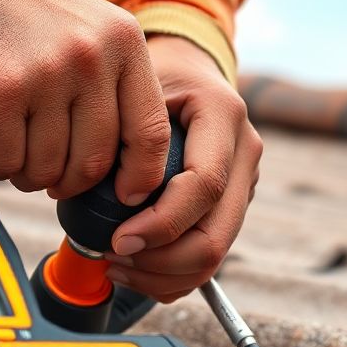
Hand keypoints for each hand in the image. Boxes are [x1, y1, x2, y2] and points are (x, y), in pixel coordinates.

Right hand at [0, 0, 171, 202]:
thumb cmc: (31, 21)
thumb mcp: (94, 35)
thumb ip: (118, 90)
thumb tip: (134, 173)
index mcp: (125, 44)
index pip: (150, 133)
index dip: (140, 177)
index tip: (125, 195)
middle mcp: (90, 57)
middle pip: (94, 161)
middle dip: (72, 182)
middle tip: (55, 177)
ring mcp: (45, 74)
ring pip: (48, 168)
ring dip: (31, 175)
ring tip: (20, 152)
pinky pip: (7, 161)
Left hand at [104, 35, 263, 302]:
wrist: (187, 69)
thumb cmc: (152, 77)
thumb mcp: (133, 86)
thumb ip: (123, 134)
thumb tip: (101, 203)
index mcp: (223, 115)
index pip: (205, 185)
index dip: (162, 222)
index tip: (117, 238)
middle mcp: (245, 152)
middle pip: (217, 235)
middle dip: (161, 261)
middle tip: (112, 256)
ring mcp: (244, 183)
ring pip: (215, 257)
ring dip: (162, 276)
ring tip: (115, 266)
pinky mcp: (232, 207)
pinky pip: (208, 259)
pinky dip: (170, 277)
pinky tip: (133, 268)